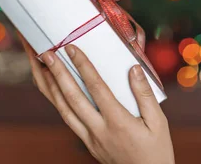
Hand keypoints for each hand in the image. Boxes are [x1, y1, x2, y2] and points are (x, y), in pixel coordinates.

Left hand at [18, 32, 174, 163]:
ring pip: (63, 110)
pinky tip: (54, 90)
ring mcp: (90, 138)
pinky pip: (68, 118)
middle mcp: (99, 130)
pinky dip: (57, 102)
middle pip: (72, 98)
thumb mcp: (159, 122)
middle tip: (46, 53)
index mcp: (118, 122)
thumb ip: (145, 94)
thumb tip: (134, 69)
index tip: (72, 49)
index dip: (83, 67)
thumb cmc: (156, 150)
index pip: (96, 88)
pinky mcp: (88, 142)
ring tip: (40, 68)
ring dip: (50, 87)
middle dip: (57, 74)